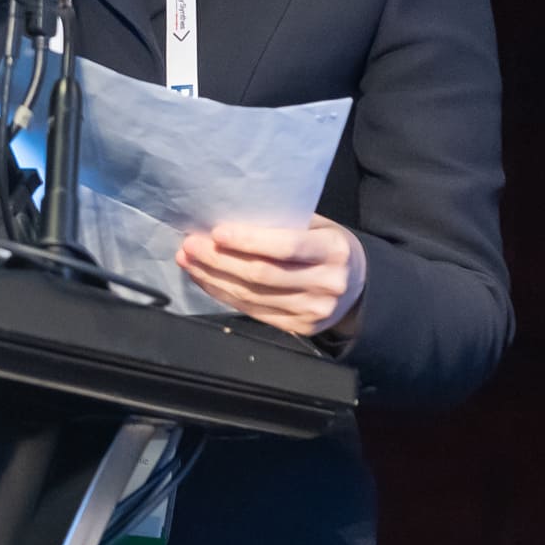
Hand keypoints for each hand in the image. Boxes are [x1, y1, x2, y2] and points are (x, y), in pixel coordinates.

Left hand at [176, 216, 366, 335]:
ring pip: (252, 296)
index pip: (286, 246)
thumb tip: (230, 216)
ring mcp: (313, 311)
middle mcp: (326, 283)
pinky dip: (224, 295)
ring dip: (213, 278)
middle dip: (219, 260)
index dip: (248, 241)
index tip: (216, 232)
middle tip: (190, 245)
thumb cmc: (327, 245)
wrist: (356, 285)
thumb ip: (283, 223)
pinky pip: (253, 312)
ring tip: (188, 261)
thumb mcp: (318, 226)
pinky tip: (206, 280)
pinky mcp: (299, 329)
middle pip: (262, 274)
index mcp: (333, 250)